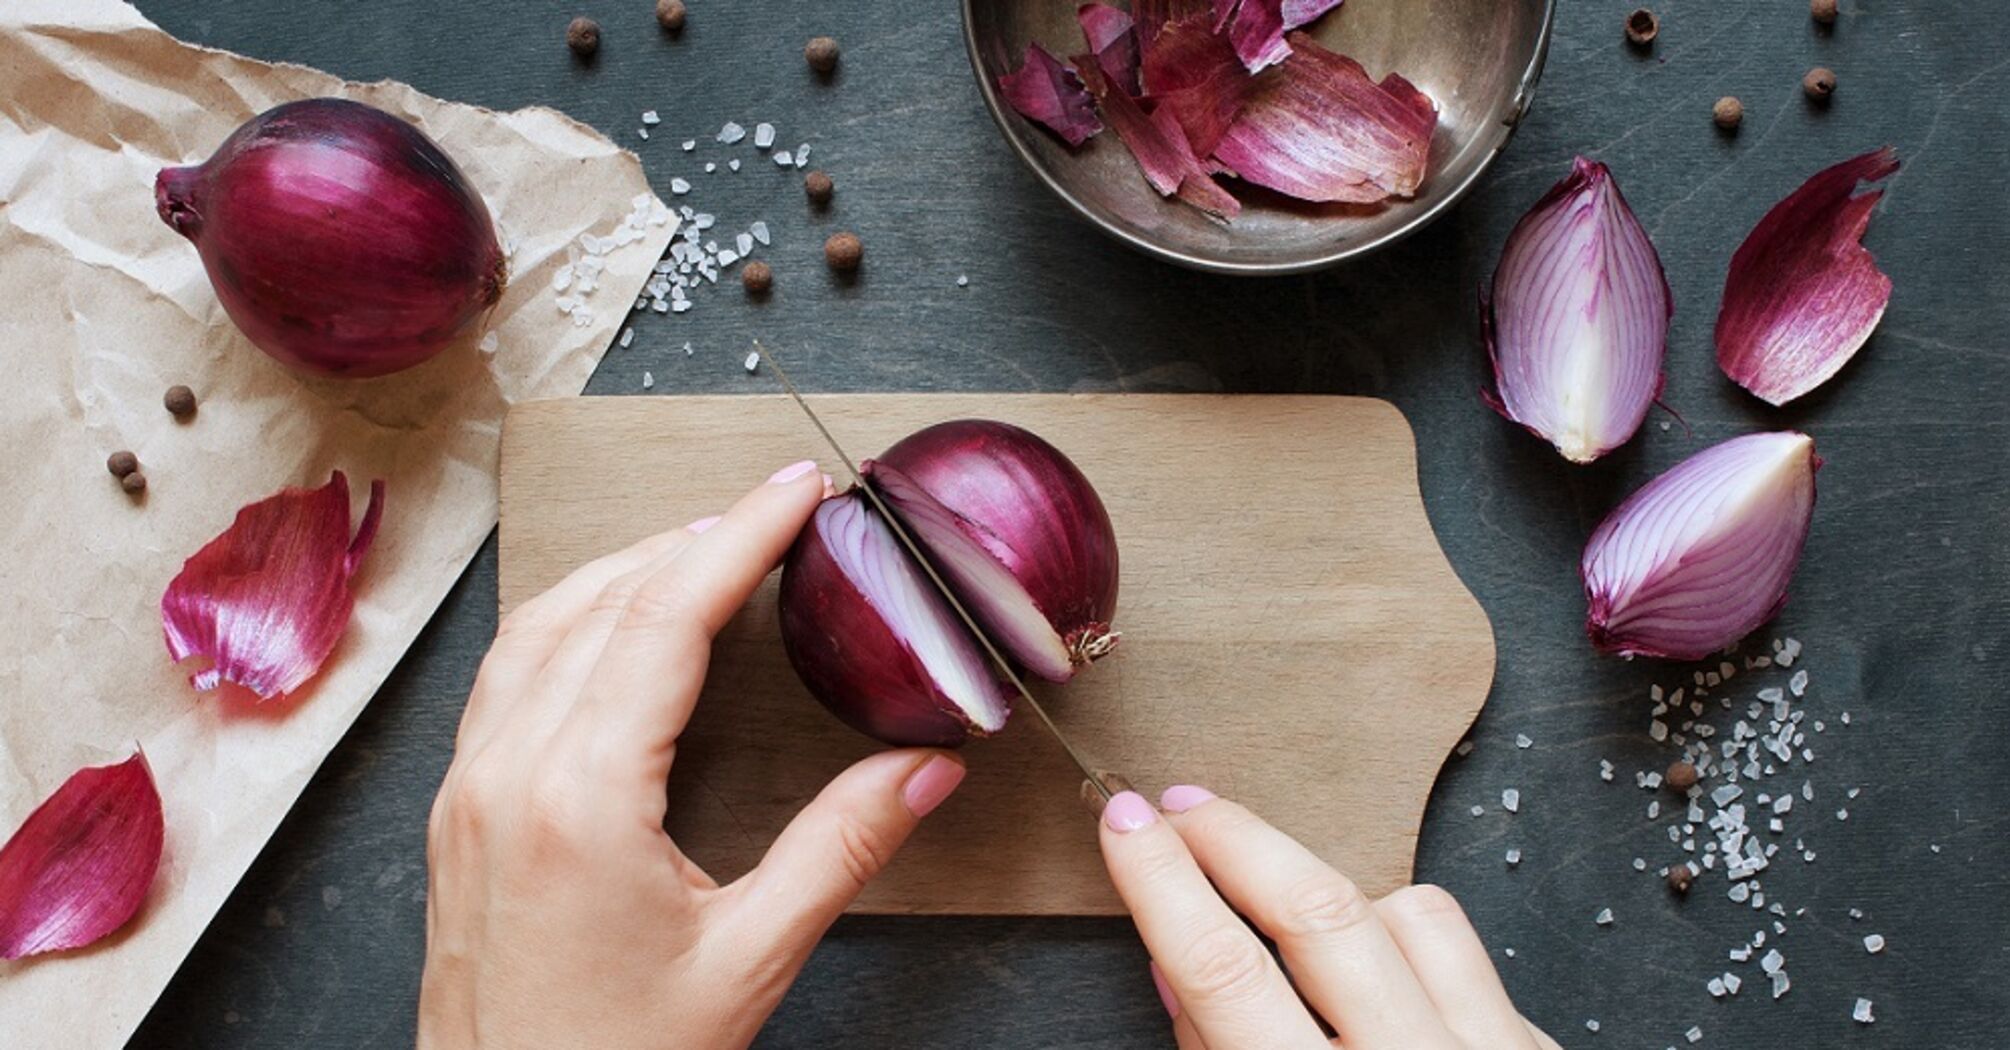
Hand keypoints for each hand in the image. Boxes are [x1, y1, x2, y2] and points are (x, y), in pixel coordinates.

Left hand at [417, 461, 968, 1049]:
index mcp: (582, 799)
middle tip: (773, 510)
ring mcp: (470, 791)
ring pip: (541, 628)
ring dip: (624, 570)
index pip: (667, 619)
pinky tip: (610, 628)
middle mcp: (509, 775)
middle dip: (694, 539)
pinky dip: (569, 622)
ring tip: (703, 549)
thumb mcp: (750, 959)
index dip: (742, 539)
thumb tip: (925, 769)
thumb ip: (842, 848)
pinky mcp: (458, 814)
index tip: (796, 491)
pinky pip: (507, 677)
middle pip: (603, 603)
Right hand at [1098, 787, 1559, 1049]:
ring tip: (1265, 888)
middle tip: (1177, 802)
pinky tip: (1362, 954)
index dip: (1165, 885)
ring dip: (1322, 886)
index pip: (1226, 977)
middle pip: (1319, 913)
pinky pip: (1458, 950)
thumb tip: (1176, 965)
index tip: (1126, 822)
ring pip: (1404, 912)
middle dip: (1235, 839)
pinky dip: (1400, 931)